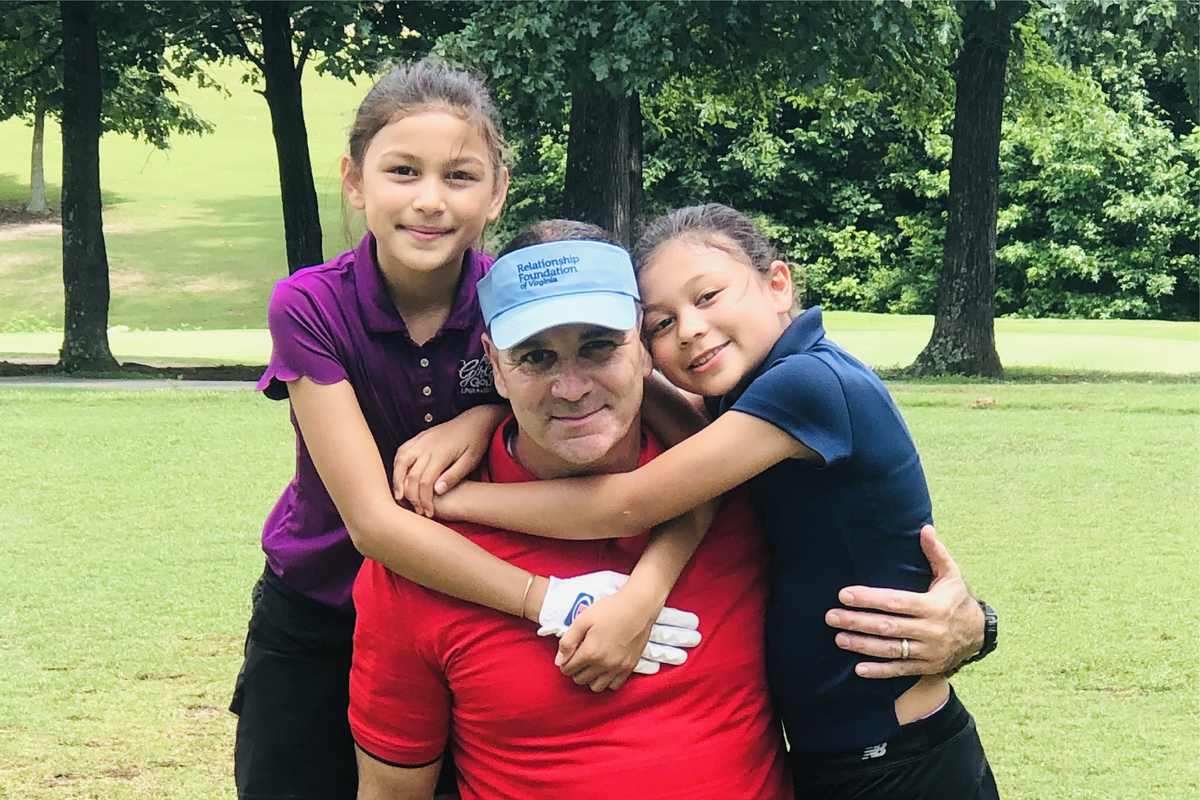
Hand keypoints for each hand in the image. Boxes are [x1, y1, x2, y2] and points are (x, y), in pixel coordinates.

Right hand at [392, 407, 499, 516]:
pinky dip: (397, 465)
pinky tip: (399, 476)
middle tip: (416, 510)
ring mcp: (421, 440)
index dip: (424, 500)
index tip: (428, 512)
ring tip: (399, 497)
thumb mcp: (471, 461)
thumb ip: (454, 475)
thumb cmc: (476, 442)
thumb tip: (437, 491)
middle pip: (410, 475)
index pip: (424, 482)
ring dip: (397, 480)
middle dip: (411, 496)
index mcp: (440, 453)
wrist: (475, 420)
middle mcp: (427, 446)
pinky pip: (402, 450)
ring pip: (400, 461)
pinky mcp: (419, 437)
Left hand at [537, 571, 700, 691]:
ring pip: (596, 687)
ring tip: (591, 665)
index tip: (568, 655)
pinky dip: (606, 681)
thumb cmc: (610, 609)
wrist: (638, 606)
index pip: (568, 669)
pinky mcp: (630, 667)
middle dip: (575, 670)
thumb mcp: (583, 619)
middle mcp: (604, 665)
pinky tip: (605, 668)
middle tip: (578, 657)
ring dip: (589, 678)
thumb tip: (559, 661)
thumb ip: (568, 641)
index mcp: (590, 652)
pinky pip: (614, 686)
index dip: (564, 662)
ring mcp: (618, 668)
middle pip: (580, 680)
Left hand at [825, 525, 984, 677]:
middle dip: (857, 622)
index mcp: (933, 606)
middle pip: (888, 627)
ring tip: (839, 638)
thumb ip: (936, 553)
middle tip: (831, 617)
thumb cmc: (957, 599)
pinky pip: (900, 670)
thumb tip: (925, 529)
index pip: (895, 602)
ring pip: (891, 650)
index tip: (844, 595)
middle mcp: (931, 630)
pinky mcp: (926, 667)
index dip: (869, 599)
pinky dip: (879, 671)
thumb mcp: (951, 575)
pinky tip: (858, 668)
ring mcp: (928, 652)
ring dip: (862, 645)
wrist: (979, 635)